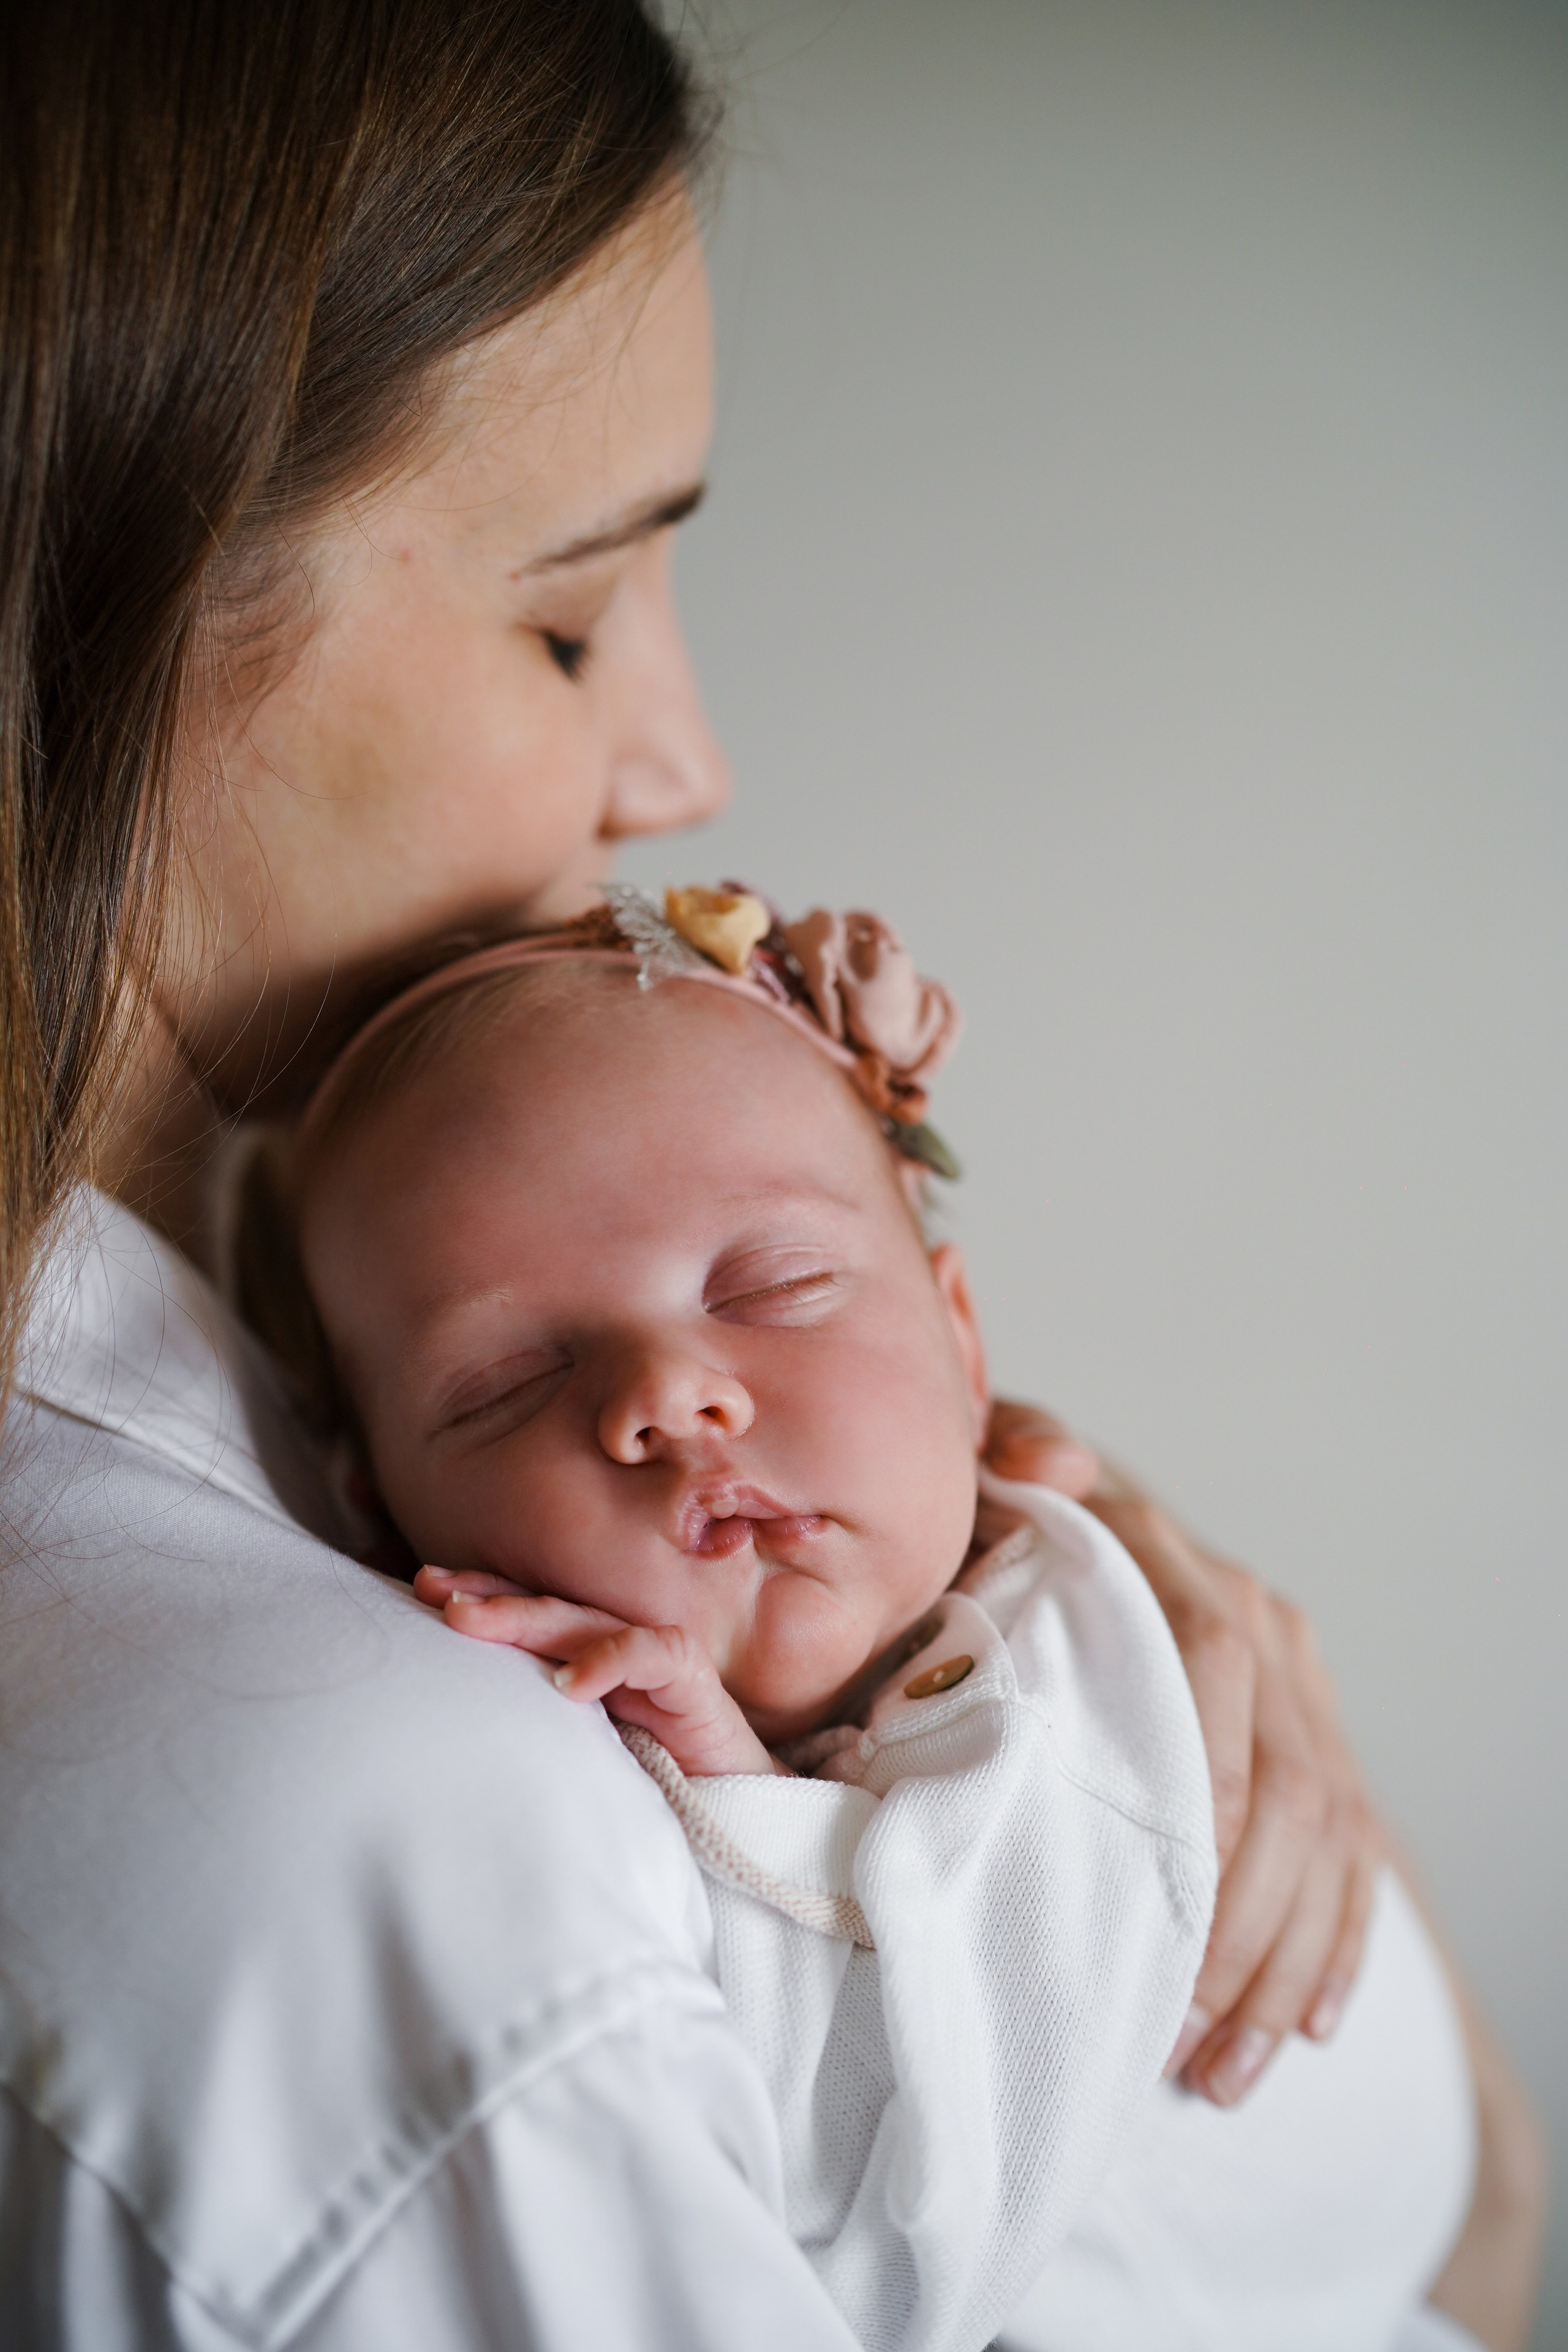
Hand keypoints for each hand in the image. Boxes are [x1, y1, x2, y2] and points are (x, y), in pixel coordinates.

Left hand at [413, 1564, 779, 1777]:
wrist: (735, 1811)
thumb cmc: (653, 1782)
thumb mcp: (577, 1751)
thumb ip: (533, 1726)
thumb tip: (454, 1721)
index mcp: (588, 1658)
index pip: (530, 1615)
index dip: (480, 1595)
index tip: (421, 1588)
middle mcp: (617, 1647)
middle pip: (546, 1609)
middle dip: (487, 1595)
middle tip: (430, 1589)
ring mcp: (655, 1655)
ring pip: (584, 1621)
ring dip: (525, 1617)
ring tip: (469, 1621)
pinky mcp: (691, 1679)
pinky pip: (648, 1653)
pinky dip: (608, 1659)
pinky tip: (568, 1681)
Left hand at [984, 1402, 1382, 2106]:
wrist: (1044, 1515)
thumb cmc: (991, 1525)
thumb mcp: (982, 1485)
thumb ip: (1012, 1462)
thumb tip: (1056, 1468)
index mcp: (1167, 1558)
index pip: (1210, 1679)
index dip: (1196, 1808)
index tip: (1149, 1930)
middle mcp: (1248, 1611)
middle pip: (1280, 1786)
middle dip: (1234, 1929)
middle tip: (1171, 2037)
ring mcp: (1294, 1676)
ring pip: (1322, 1832)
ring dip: (1277, 1964)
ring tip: (1217, 2072)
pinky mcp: (1317, 1732)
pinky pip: (1354, 1847)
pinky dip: (1332, 1942)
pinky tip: (1296, 2024)